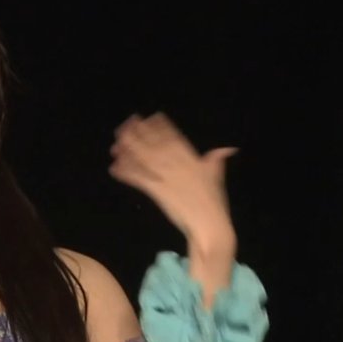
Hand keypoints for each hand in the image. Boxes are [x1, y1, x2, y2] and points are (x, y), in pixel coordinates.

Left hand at [108, 112, 236, 239]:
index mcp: (192, 158)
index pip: (173, 137)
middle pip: (155, 143)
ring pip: (144, 158)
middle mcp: (177, 164)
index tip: (150, 116)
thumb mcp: (216, 176)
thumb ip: (216, 160)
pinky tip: (114, 168)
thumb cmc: (214, 202)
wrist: (209, 224)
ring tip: (115, 145)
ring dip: (128, 150)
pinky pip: (139, 178)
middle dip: (139, 132)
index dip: (160, 126)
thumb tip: (228, 148)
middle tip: (126, 124)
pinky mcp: (158, 191)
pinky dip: (126, 173)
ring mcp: (167, 177)